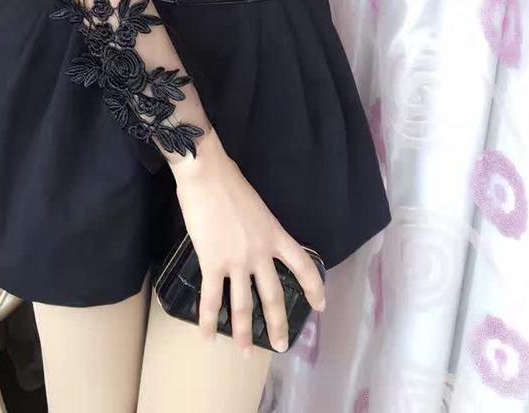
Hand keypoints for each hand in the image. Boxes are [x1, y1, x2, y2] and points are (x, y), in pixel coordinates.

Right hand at [171, 129, 325, 355]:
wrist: (207, 175)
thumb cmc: (229, 182)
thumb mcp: (258, 206)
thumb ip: (260, 227)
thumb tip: (254, 237)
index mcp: (275, 235)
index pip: (303, 266)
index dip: (314, 288)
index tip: (321, 305)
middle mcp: (260, 253)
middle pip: (273, 296)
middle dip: (278, 324)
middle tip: (282, 346)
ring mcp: (236, 261)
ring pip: (242, 305)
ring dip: (243, 332)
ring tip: (245, 353)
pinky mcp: (212, 262)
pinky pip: (211, 298)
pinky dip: (208, 320)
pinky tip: (206, 338)